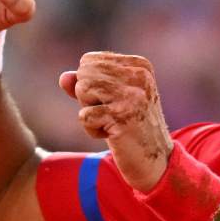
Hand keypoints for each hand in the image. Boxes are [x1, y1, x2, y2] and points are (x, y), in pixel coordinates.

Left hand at [59, 52, 172, 189]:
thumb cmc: (129, 127)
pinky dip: (92, 130)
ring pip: (82, 90)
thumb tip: (63, 78)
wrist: (155, 160)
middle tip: (111, 113)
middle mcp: (139, 76)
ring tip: (111, 122)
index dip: (90, 83)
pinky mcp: (122, 116)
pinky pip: (84, 116)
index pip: (89, 60)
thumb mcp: (108, 99)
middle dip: (88, 97)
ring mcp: (132, 96)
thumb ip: (86, 83)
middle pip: (84, 73)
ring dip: (90, 112)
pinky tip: (113, 135)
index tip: (113, 101)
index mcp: (139, 66)